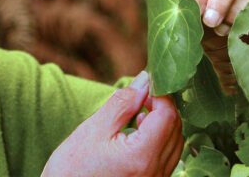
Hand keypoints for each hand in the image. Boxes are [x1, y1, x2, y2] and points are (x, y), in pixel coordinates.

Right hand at [41, 72, 182, 176]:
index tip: (146, 83)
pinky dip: (159, 138)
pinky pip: (167, 157)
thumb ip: (122, 103)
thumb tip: (145, 80)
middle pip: (175, 129)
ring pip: (175, 143)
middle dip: (162, 106)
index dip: (160, 94)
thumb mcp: (94, 129)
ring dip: (162, 122)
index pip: (167, 116)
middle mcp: (155, 172)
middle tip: (141, 94)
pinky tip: (138, 132)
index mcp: (142, 156)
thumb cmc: (73, 168)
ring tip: (138, 112)